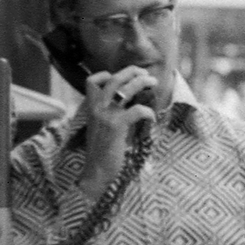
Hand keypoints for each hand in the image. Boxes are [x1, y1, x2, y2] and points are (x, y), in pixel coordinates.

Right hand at [79, 67, 158, 201]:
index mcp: (91, 108)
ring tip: (153, 83)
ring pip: (123, 89)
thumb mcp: (104, 128)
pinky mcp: (116, 127)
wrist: (98, 173)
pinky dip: (147, 111)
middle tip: (145, 74)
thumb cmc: (105, 152)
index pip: (92, 82)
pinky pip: (136, 110)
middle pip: (112, 80)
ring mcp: (105, 117)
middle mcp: (96, 109)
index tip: (124, 76)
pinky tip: (152, 118)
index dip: (107, 74)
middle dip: (131, 72)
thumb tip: (131, 103)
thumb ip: (112, 114)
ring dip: (140, 82)